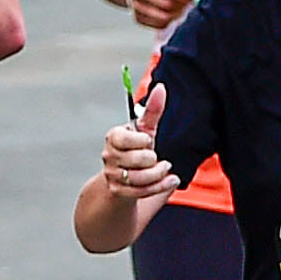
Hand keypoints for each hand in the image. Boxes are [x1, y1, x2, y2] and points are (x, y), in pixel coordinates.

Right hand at [101, 79, 181, 205]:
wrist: (126, 178)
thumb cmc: (137, 150)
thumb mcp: (145, 130)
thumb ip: (153, 110)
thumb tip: (162, 88)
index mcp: (113, 137)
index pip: (125, 138)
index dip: (142, 141)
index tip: (147, 141)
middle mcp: (108, 156)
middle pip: (139, 159)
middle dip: (154, 160)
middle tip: (157, 158)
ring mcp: (112, 175)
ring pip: (141, 178)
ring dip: (160, 174)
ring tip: (166, 168)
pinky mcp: (118, 191)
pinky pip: (142, 191)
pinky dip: (161, 186)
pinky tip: (171, 181)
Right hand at [124, 0, 195, 30]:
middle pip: (165, 4)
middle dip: (180, 5)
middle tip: (187, 4)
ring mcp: (136, 6)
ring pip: (163, 17)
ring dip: (176, 15)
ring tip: (180, 9)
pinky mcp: (138, 18)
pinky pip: (158, 25)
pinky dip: (169, 22)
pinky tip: (171, 14)